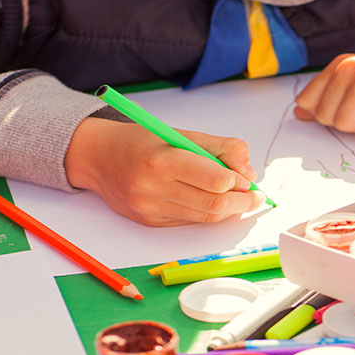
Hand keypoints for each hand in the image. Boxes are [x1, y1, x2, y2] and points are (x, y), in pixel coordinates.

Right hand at [65, 117, 263, 225]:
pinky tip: (211, 201)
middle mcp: (153, 188)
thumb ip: (221, 148)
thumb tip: (249, 173)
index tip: (248, 179)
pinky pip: (189, 221)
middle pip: (213, 206)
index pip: (216, 182)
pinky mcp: (150, 221)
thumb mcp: (182, 133)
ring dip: (229, 210)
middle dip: (242, 202)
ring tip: (239, 198)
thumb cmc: (143, 141)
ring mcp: (150, 209)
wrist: (99, 157)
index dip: (239, 182)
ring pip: (204, 218)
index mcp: (163, 161)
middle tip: (255, 196)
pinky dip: (207, 213)